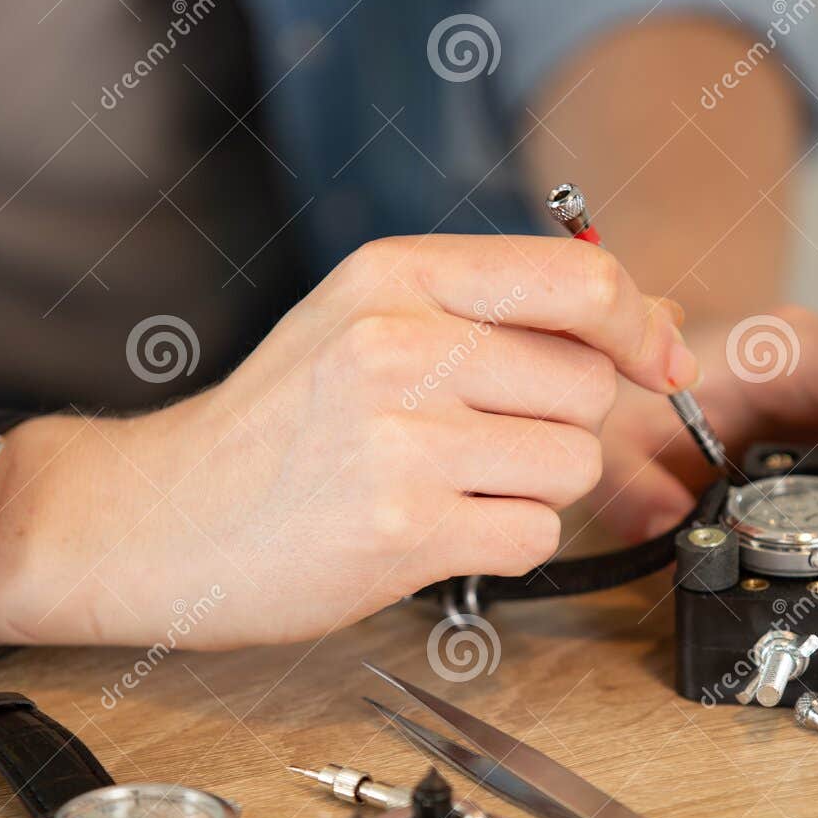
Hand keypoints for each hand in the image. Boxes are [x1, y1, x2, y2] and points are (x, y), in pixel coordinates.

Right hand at [0, 235, 693, 647]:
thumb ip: (508, 314)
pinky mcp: (405, 527)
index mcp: (398, 276)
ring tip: (447, 485)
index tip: (658, 363)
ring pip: (572, 464)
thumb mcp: (373, 325)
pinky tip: (436, 530)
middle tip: (484, 443)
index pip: (582, 277)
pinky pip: (536, 534)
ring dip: (532, 488)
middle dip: (561, 426)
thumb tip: (653, 321)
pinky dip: (505, 541)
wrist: (158, 517)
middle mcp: (401, 342)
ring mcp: (402, 436)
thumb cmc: (276, 426)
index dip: (641, 327)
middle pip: (589, 385)